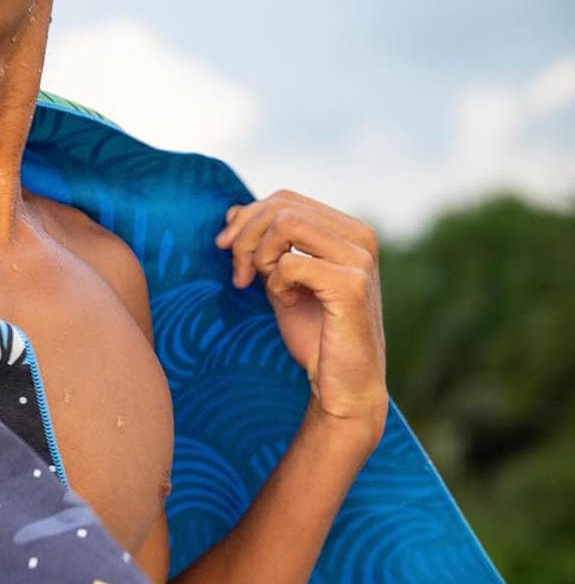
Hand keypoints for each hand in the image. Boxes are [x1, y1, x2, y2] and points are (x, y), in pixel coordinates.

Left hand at [215, 189, 387, 449]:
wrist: (343, 385)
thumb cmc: (314, 336)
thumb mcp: (281, 283)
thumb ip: (264, 247)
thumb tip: (232, 211)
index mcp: (347, 230)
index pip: (285, 199)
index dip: (246, 219)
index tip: (224, 250)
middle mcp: (359, 237)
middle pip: (281, 206)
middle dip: (245, 238)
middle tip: (238, 277)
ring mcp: (359, 258)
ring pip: (285, 224)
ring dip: (260, 257)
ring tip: (266, 288)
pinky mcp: (351, 285)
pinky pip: (290, 263)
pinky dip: (276, 284)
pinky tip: (288, 303)